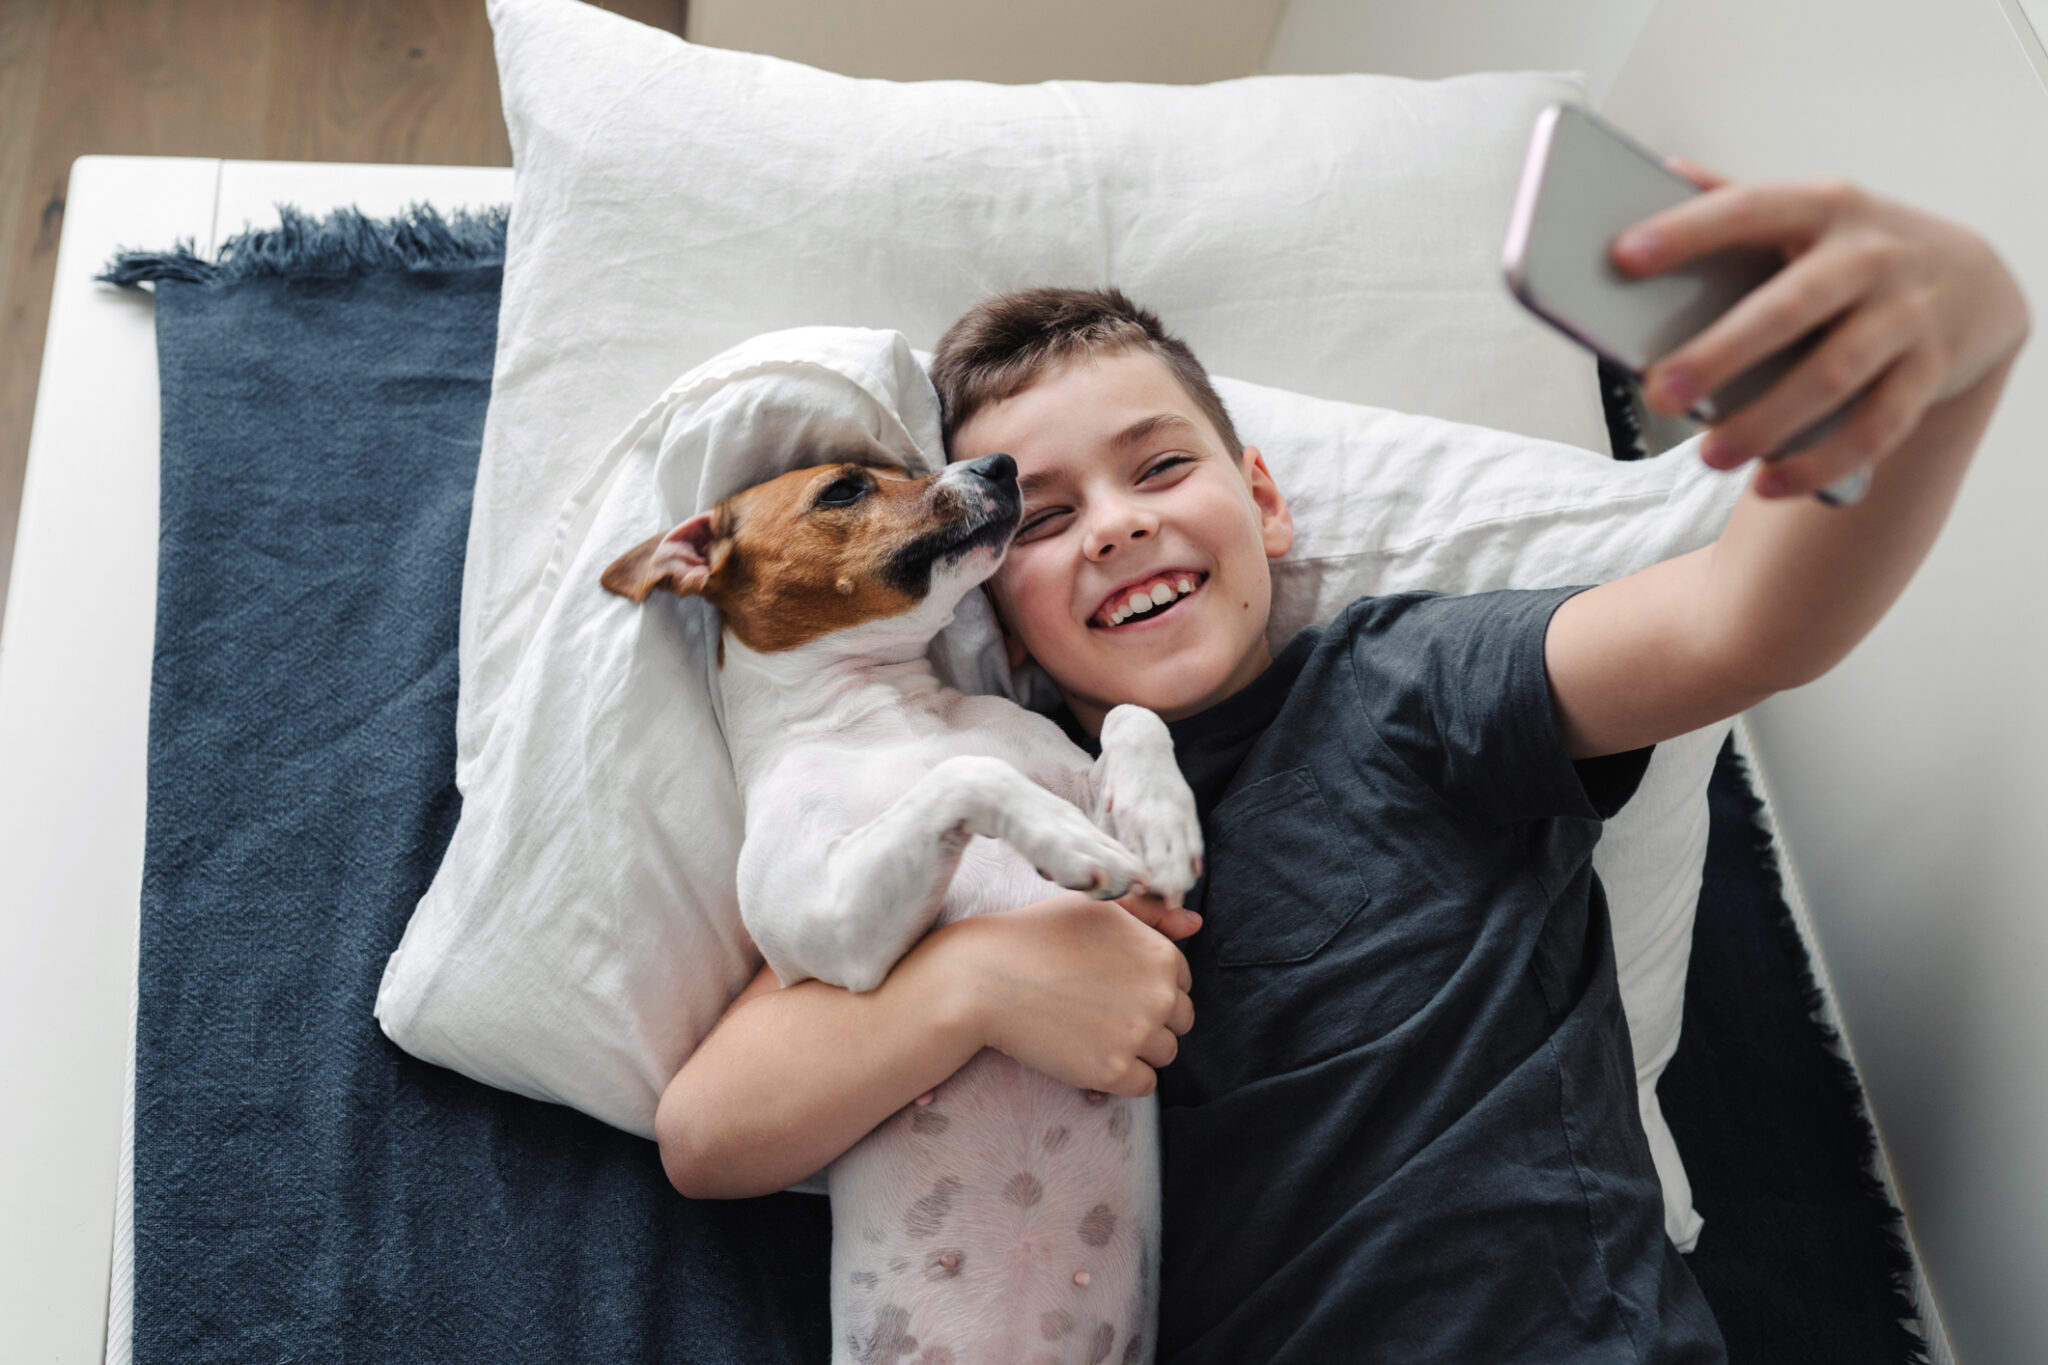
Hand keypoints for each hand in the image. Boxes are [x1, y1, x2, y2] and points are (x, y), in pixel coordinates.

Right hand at [946, 891, 1194, 1096]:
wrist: (985, 979)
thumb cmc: (1038, 935)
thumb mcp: (1098, 909)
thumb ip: (1151, 914)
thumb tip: (1195, 926)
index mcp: (1162, 954)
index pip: (1180, 984)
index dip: (1147, 987)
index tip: (1111, 987)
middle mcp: (1160, 995)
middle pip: (1178, 1022)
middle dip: (1149, 1020)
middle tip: (1100, 1011)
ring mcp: (1138, 1035)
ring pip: (1164, 1055)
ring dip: (1137, 1049)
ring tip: (1092, 1031)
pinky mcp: (1113, 1071)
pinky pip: (1143, 1085)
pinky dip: (1122, 1077)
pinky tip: (1089, 1055)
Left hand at [1612, 155, 2029, 498]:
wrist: (1972, 284)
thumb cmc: (1855, 251)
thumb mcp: (1810, 213)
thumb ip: (1737, 200)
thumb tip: (1660, 173)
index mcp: (1825, 207)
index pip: (1748, 209)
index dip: (1687, 231)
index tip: (1623, 255)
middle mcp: (1871, 256)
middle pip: (1790, 307)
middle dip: (1722, 353)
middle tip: (1659, 392)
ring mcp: (1906, 314)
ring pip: (1835, 375)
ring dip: (1768, 422)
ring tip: (1710, 457)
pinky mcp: (1931, 371)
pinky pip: (1878, 427)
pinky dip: (1821, 462)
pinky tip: (1771, 484)